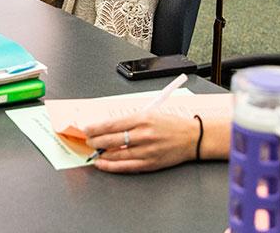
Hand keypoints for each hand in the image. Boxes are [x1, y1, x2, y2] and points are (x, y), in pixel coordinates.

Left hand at [81, 111, 197, 173]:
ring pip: (116, 154)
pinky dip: (111, 166)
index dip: (96, 128)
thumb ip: (130, 121)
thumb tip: (108, 127)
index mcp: (142, 119)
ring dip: (101, 154)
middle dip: (95, 141)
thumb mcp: (150, 114)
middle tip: (88, 141)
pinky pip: (125, 166)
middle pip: (111, 140)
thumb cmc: (171, 125)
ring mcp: (146, 151)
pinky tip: (102, 163)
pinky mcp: (150, 163)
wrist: (192, 138)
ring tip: (93, 152)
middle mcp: (143, 135)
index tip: (87, 130)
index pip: (111, 124)